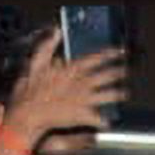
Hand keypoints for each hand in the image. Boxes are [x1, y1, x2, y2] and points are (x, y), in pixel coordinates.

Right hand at [3, 46, 127, 141]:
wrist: (28, 113)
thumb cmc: (30, 89)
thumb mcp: (36, 62)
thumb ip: (48, 46)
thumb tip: (56, 31)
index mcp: (71, 70)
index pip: (95, 59)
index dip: (109, 54)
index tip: (120, 51)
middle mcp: (82, 83)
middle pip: (106, 76)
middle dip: (117, 72)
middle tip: (125, 70)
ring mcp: (84, 99)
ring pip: (107, 95)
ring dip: (117, 94)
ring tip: (124, 93)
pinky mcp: (83, 115)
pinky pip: (98, 119)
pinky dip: (103, 121)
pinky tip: (108, 122)